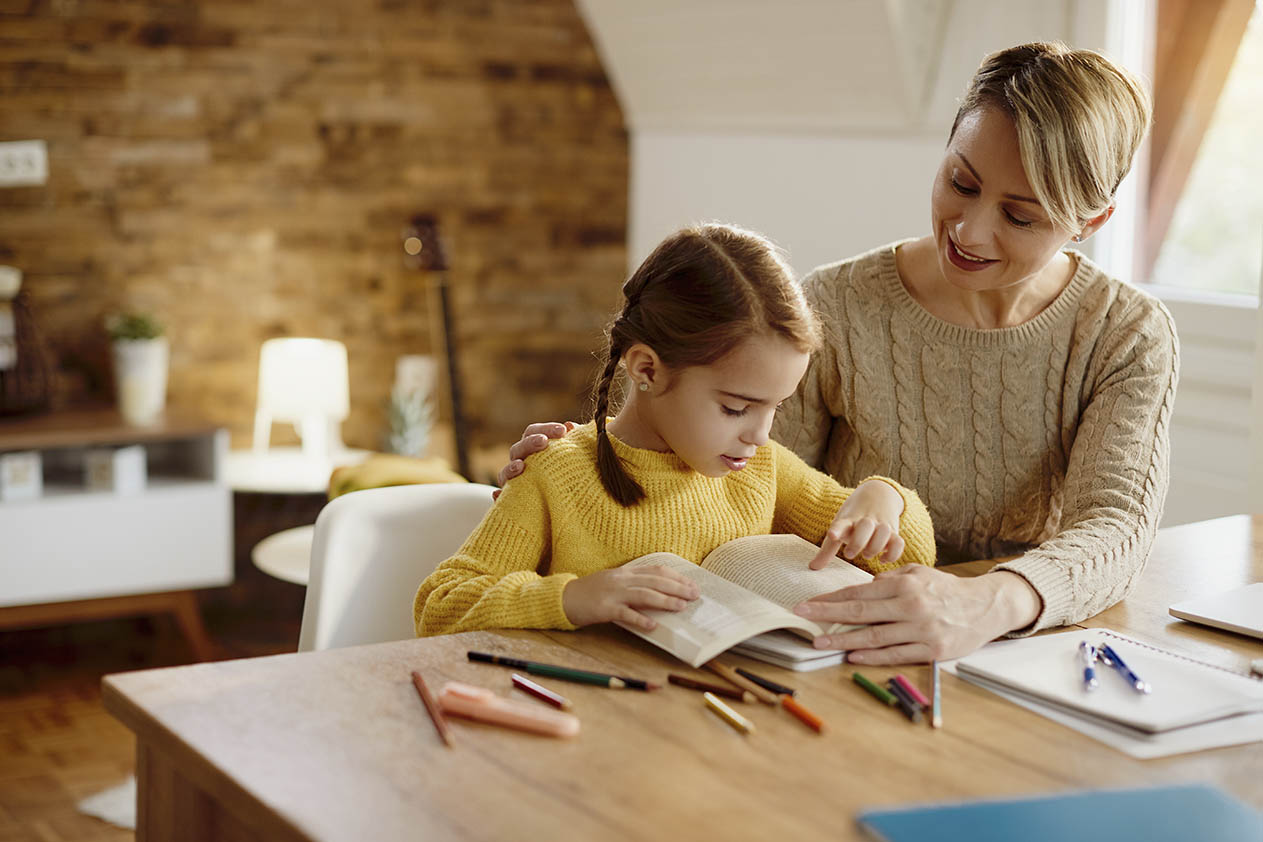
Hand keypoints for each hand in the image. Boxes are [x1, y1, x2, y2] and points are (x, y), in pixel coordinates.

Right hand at [493, 421, 576, 498]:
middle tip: (544, 441)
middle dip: (529, 443)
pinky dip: (498, 496)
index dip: (546, 429)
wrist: (566, 506)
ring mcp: (515, 481)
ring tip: (520, 466)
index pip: (533, 432)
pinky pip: (500, 498)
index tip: (563, 430)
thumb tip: (570, 425)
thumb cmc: (569, 476)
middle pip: (518, 448)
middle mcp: (521, 463)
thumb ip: (572, 442)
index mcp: (533, 450)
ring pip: (505, 472)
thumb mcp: (574, 458)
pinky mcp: (513, 500)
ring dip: (510, 468)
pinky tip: (498, 494)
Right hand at [562, 565, 699, 630]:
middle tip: (695, 595)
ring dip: (664, 601)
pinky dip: (640, 619)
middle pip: (654, 581)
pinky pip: (624, 614)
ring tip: (681, 607)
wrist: (564, 598)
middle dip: (677, 587)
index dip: (676, 577)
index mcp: (625, 572)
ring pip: (643, 594)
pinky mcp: (603, 609)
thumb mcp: (614, 583)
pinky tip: (653, 625)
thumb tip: (660, 593)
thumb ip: (635, 585)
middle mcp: (621, 580)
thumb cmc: (592, 593)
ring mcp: (612, 593)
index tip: (692, 583)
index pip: (656, 570)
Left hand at [792, 567, 1042, 663]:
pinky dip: (872, 657)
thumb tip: (863, 586)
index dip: (830, 598)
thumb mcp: (919, 574)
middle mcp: (910, 606)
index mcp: (904, 585)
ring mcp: (921, 630)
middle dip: (826, 615)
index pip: (859, 592)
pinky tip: (852, 656)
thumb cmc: (946, 590)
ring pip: (874, 637)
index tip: (808, 602)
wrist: (986, 607)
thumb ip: (890, 579)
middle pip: (860, 612)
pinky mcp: (931, 650)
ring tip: (819, 642)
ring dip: (843, 641)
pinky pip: (895, 654)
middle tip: (801, 616)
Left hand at [808, 479, 905, 568]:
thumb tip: (812, 568)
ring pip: (884, 531)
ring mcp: (881, 525)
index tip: (832, 534)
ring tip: (868, 555)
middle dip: (858, 541)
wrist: (878, 495)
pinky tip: (883, 559)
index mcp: (849, 520)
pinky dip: (894, 553)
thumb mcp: (840, 528)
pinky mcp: (894, 532)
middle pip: (865, 526)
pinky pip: (899, 542)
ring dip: (876, 545)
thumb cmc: (854, 517)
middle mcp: (866, 521)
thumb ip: (827, 550)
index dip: (837, 529)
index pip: (842, 523)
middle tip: (849, 554)